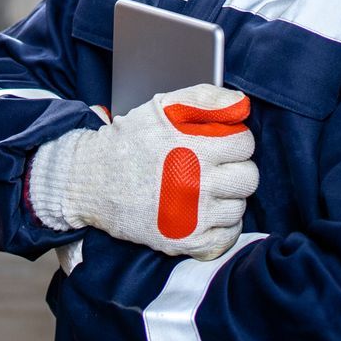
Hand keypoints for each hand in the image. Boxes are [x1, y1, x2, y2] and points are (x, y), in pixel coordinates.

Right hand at [29, 84, 256, 260]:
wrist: (93, 179)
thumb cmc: (130, 140)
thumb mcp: (163, 107)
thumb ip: (206, 98)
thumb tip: (241, 104)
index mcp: (196, 148)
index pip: (245, 144)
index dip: (233, 140)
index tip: (219, 144)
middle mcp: (197, 184)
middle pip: (248, 178)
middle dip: (235, 169)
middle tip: (215, 168)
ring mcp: (192, 217)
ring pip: (239, 208)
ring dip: (227, 198)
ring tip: (206, 190)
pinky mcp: (184, 241)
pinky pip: (225, 238)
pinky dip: (221, 228)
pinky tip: (206, 214)